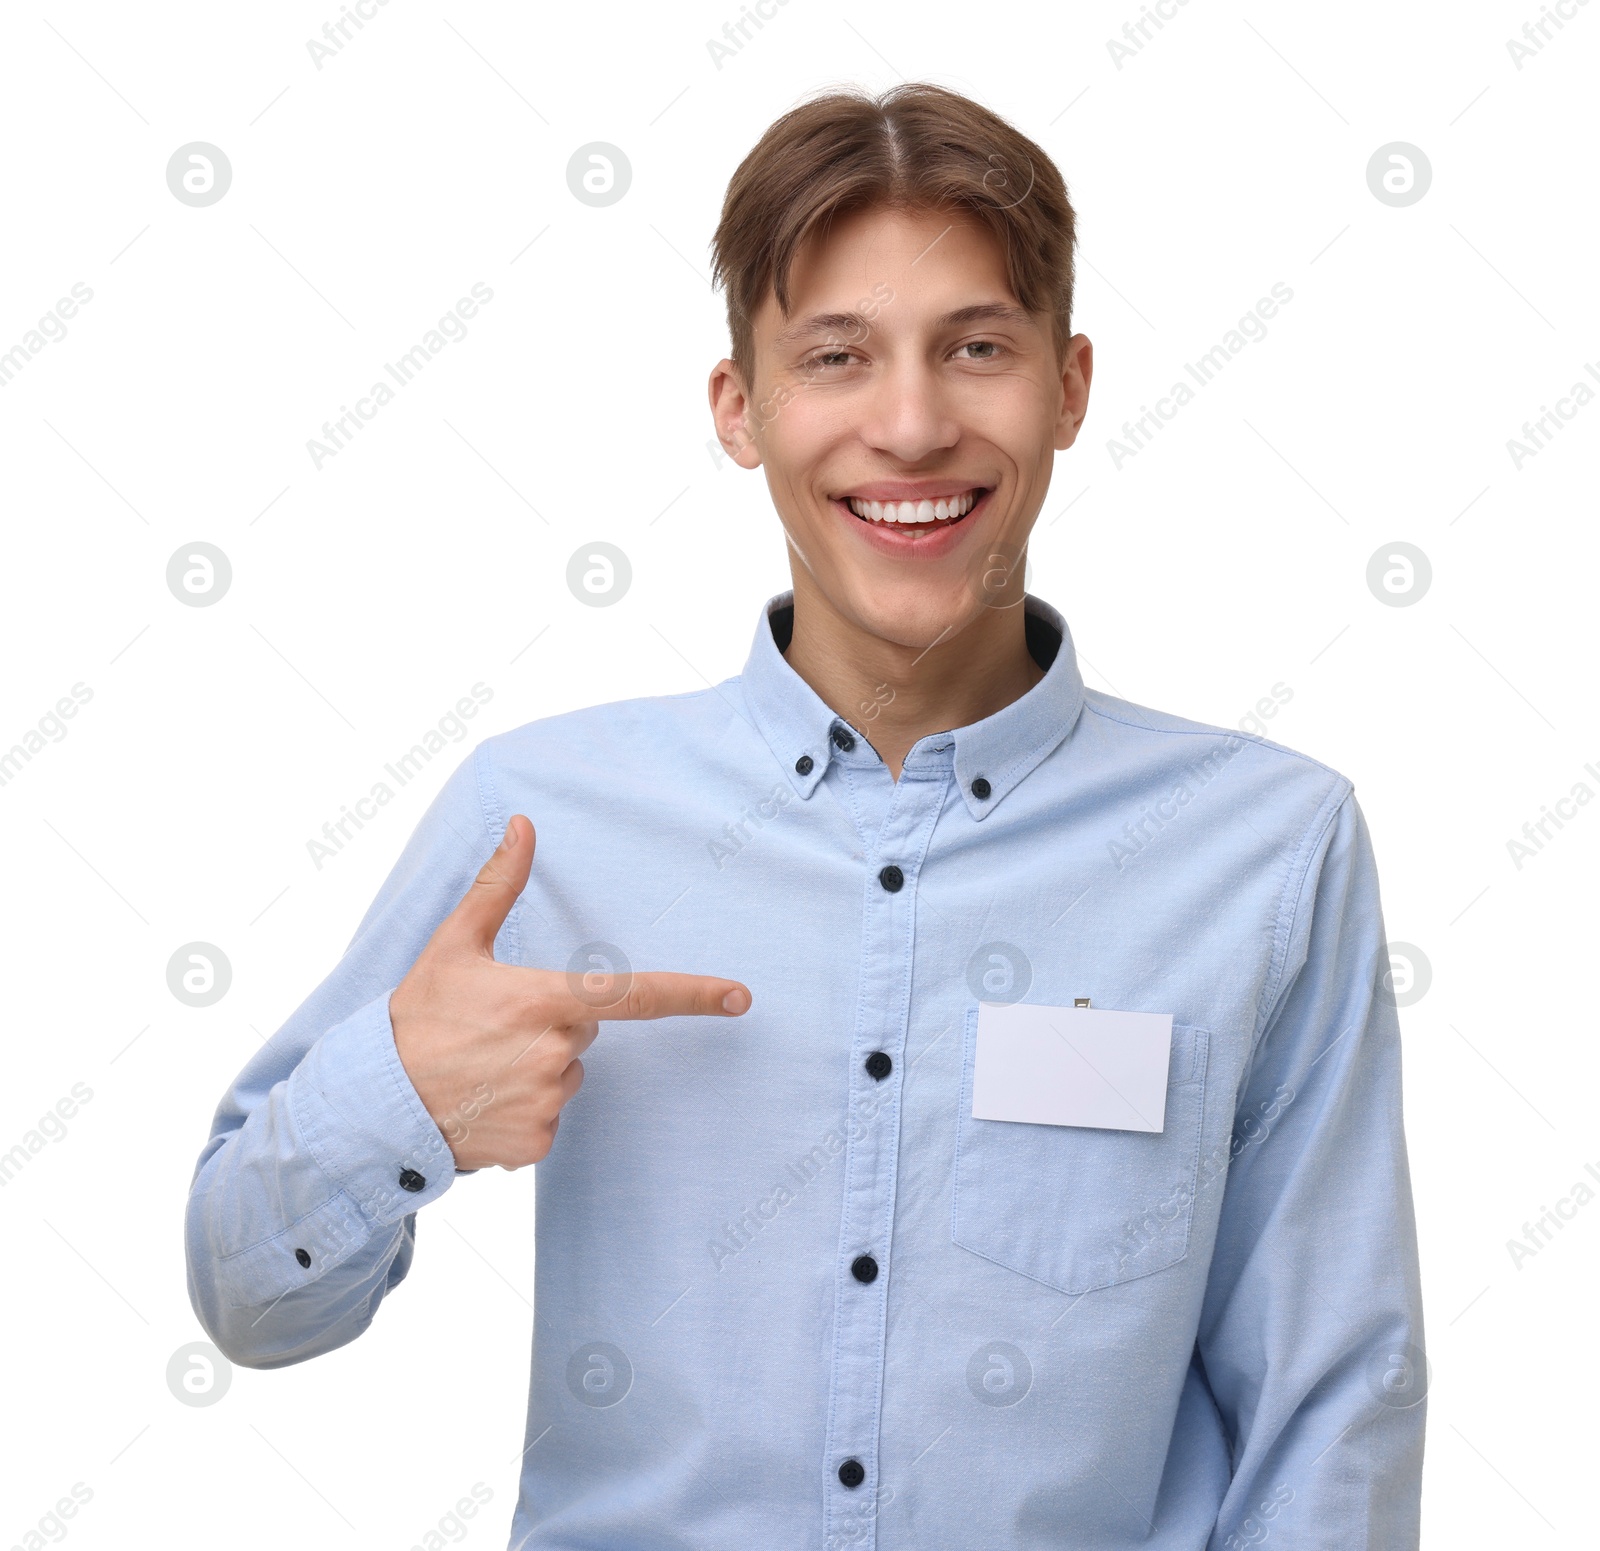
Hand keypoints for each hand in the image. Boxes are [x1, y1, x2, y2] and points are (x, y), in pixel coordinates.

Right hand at [389, 815, 751, 1170]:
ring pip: (567, 1074)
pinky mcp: (536, 1145)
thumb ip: (497, 885)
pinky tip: (482, 1101)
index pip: (634, 995)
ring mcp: (547, 1103)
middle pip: (585, 1030)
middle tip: (492, 1029)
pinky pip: (550, 1118)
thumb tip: (523, 825)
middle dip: (552, 1025)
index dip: (692, 994)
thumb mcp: (453, 945)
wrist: (373, 1104)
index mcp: (542, 1000)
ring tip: (481, 1067)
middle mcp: (554, 1053)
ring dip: (537, 1069)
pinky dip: (523, 1110)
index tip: (739, 997)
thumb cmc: (415, 1017)